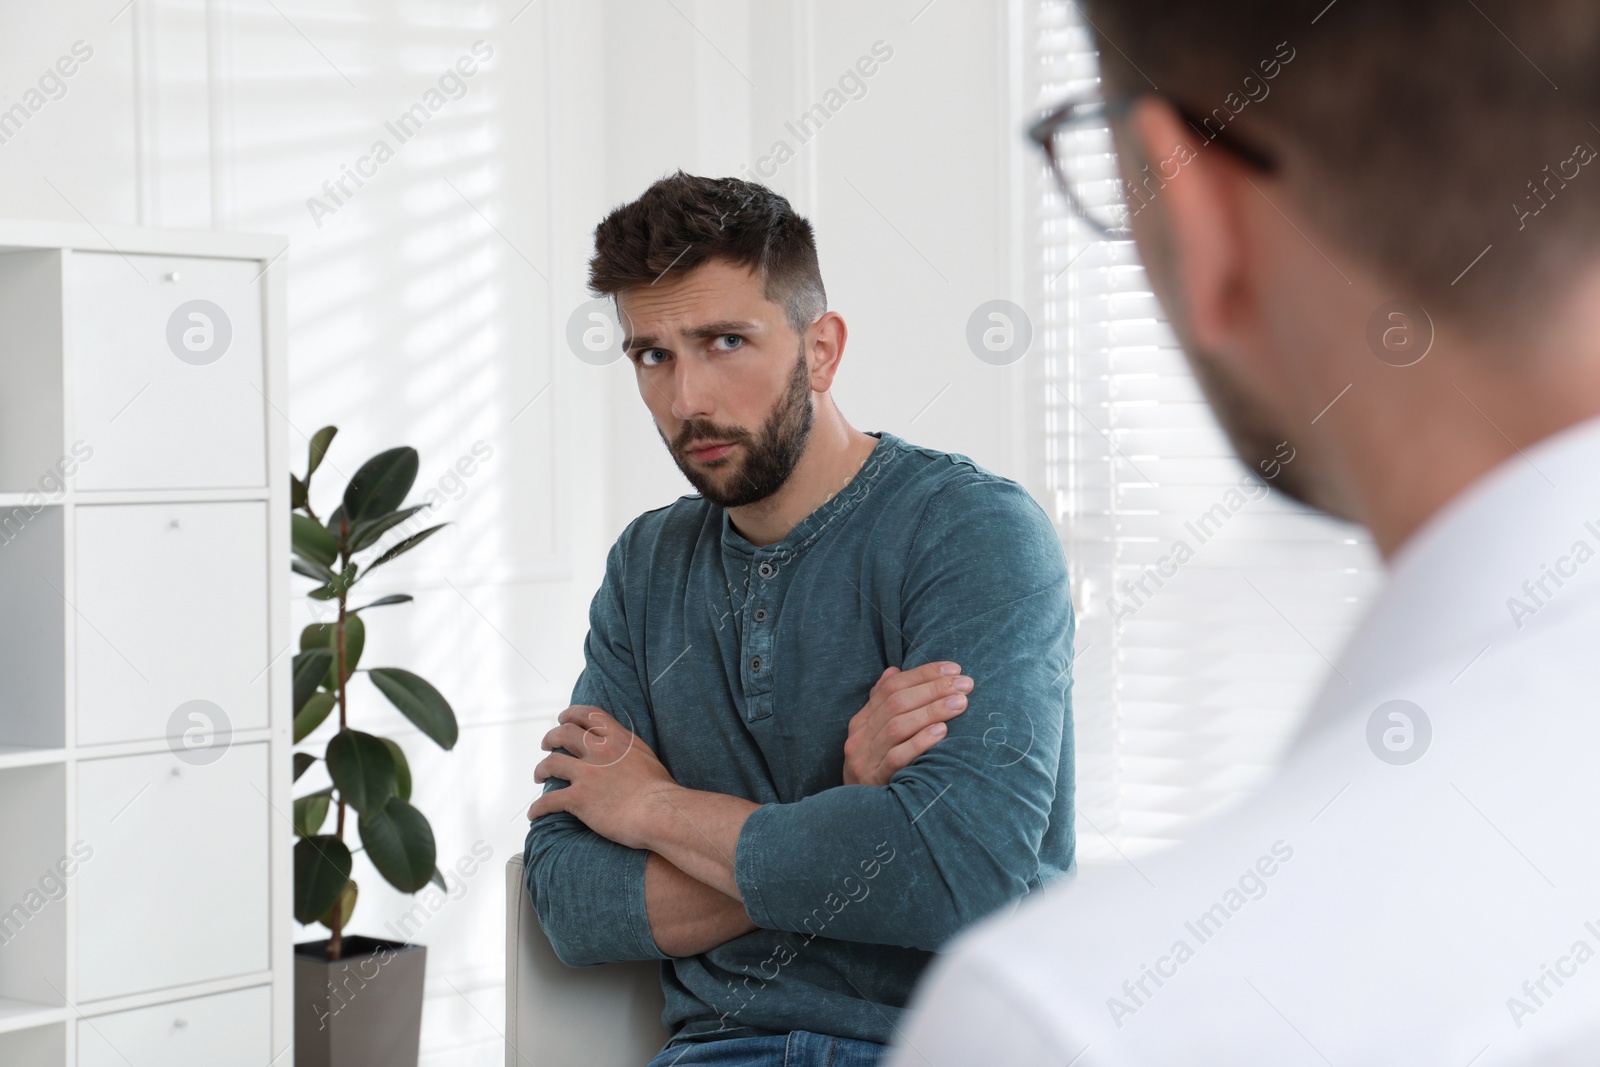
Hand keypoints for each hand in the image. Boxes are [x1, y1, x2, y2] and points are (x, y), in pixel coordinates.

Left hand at [527, 705, 679, 849]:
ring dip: (541, 769)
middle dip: (551, 737)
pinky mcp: (579, 798)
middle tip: (547, 744)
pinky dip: (538, 808)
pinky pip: (549, 801)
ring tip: (539, 776)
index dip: (571, 714)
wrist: (660, 812)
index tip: (563, 718)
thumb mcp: (647, 758)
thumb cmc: (662, 792)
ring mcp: (587, 773)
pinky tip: (534, 814)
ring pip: (552, 763)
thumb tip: (625, 756)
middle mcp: (600, 751)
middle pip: (565, 733)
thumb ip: (630, 752)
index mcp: (618, 739)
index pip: (589, 715)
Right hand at [843, 662, 972, 785]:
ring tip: (960, 703)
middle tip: (965, 684)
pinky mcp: (875, 780)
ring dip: (932, 711)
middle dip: (934, 689)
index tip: (954, 669)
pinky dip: (920, 742)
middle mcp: (860, 736)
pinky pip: (897, 757)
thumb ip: (883, 705)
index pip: (891, 687)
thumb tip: (894, 671)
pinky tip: (941, 732)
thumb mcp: (874, 736)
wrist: (856, 818)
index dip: (923, 674)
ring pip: (897, 726)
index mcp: (862, 721)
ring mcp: (865, 759)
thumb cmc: (876, 770)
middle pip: (896, 702)